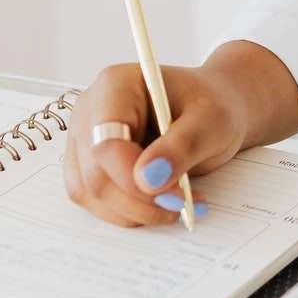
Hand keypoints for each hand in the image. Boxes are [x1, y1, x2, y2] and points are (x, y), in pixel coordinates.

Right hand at [63, 61, 249, 229]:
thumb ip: (183, 146)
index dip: (134, 178)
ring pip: (90, 193)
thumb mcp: (212, 120)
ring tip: (177, 201)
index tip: (174, 194)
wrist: (212, 112)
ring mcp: (85, 139)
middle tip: (181, 203)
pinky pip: (95, 201)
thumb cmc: (212, 106)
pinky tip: (159, 202)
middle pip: (95, 174)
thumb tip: (147, 178)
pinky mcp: (88, 165)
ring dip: (135, 211)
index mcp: (116, 85)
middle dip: (140, 200)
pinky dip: (129, 212)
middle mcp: (91, 111)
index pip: (106, 142)